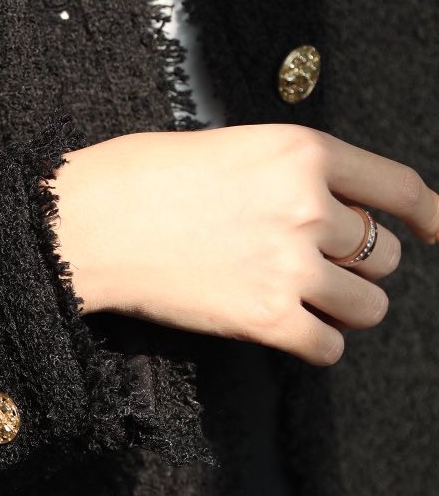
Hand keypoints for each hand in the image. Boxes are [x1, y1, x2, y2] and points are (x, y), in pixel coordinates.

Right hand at [51, 124, 438, 364]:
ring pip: (369, 306)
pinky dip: (317, 344)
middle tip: (316, 267)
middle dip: (358, 265)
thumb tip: (341, 212)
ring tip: (306, 302)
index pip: (398, 188)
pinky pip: (329, 346)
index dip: (427, 214)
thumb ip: (295, 173)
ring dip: (346, 308)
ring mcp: (291, 266)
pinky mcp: (266, 319)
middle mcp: (310, 207)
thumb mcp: (239, 149)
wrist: (91, 224)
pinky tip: (290, 332)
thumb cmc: (147, 178)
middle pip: (382, 255)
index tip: (434, 232)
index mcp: (305, 152)